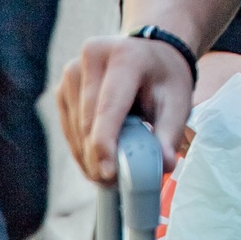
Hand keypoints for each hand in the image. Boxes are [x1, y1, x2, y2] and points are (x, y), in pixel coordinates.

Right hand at [59, 33, 193, 183]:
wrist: (150, 55)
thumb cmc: (165, 80)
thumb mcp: (178, 102)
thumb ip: (170, 134)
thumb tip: (164, 165)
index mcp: (125, 56)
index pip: (109, 107)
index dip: (105, 143)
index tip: (109, 174)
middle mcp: (92, 57)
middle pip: (88, 123)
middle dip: (99, 160)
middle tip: (116, 184)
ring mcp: (72, 72)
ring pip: (75, 130)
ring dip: (89, 159)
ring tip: (112, 172)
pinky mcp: (62, 88)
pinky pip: (69, 129)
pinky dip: (82, 149)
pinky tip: (99, 158)